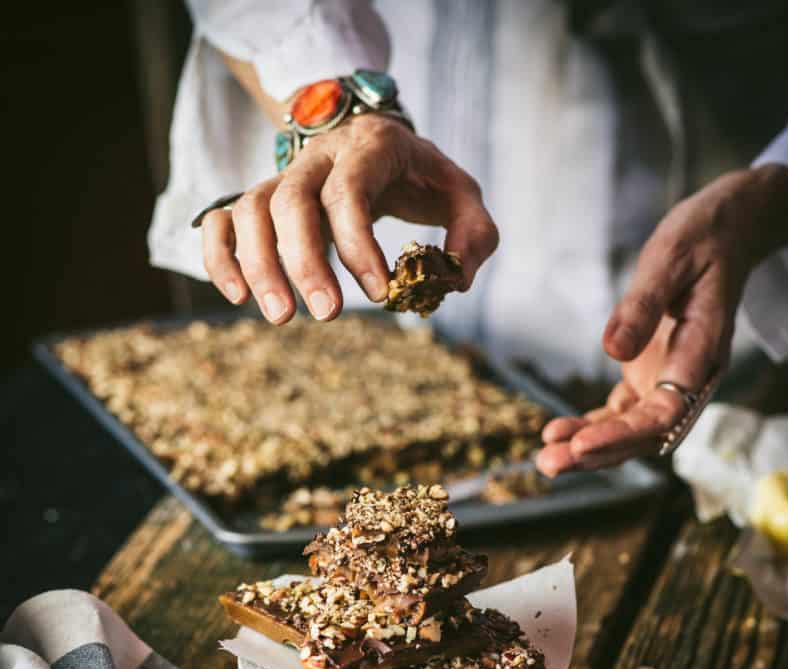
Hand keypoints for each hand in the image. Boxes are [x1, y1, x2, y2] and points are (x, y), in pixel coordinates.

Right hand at [201, 115, 497, 322]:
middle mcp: (316, 158)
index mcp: (368, 148)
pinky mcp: (259, 201)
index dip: (358, 244)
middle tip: (327, 314)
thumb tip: (456, 279)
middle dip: (306, 262)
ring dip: (259, 266)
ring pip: (250, 211)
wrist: (373, 139)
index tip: (380, 293)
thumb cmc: (418, 176)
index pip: (349, 191)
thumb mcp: (460, 192)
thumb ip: (474, 232)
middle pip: (291, 201)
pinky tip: (237, 298)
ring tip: (281, 317)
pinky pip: (221, 221)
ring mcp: (281, 177)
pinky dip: (221, 256)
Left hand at [537, 165, 787, 475]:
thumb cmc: (701, 240)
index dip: (624, 434)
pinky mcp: (652, 377)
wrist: (724, 232)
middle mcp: (690, 380)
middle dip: (598, 453)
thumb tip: (612, 350)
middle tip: (549, 463)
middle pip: (645, 434)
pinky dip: (591, 427)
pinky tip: (556, 434)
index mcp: (703, 355)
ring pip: (631, 431)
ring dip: (589, 448)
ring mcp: (670, 382)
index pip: (665, 412)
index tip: (582, 444)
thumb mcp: (669, 259)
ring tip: (545, 457)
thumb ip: (642, 306)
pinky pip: (621, 413)